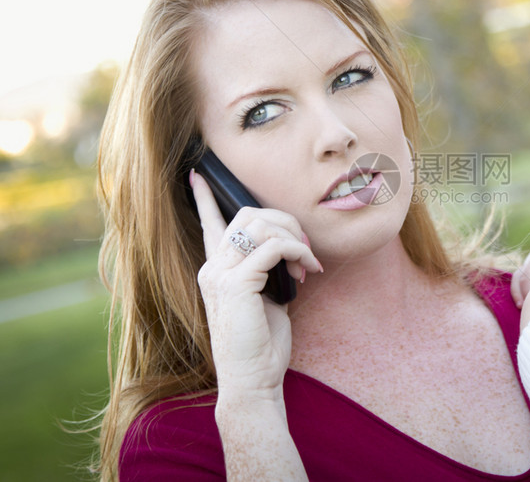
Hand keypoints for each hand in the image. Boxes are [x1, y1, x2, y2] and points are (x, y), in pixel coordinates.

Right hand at [190, 170, 322, 395]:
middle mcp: (212, 268)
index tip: (197, 174)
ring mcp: (220, 275)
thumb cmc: (262, 344)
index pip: (208, 224)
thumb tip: (290, 250)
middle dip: (283, 219)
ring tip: (308, 263)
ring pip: (260, 225)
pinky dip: (297, 251)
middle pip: (246, 214)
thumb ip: (267, 270)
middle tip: (305, 246)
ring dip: (294, 237)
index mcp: (216, 270)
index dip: (203, 198)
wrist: (253, 381)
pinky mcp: (236, 285)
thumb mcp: (266, 298)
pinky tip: (308, 269)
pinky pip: (273, 247)